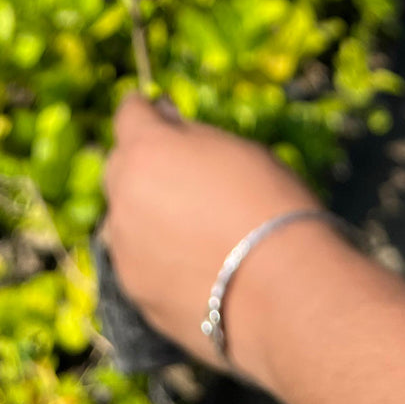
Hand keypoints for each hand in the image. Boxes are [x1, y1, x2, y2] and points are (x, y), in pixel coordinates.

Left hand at [103, 95, 323, 375]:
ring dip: (146, 215)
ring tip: (192, 231)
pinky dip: (156, 258)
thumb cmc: (269, 205)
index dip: (147, 111)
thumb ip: (189, 136)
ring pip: (125, 219)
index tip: (161, 115)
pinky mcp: (134, 293)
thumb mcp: (236, 149)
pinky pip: (138, 263)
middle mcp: (122, 196)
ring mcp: (124, 248)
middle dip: (143, 165)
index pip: (129, 113)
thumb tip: (165, 120)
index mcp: (145, 150)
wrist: (284, 292)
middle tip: (183, 177)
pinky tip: (194, 267)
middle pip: (120, 167)